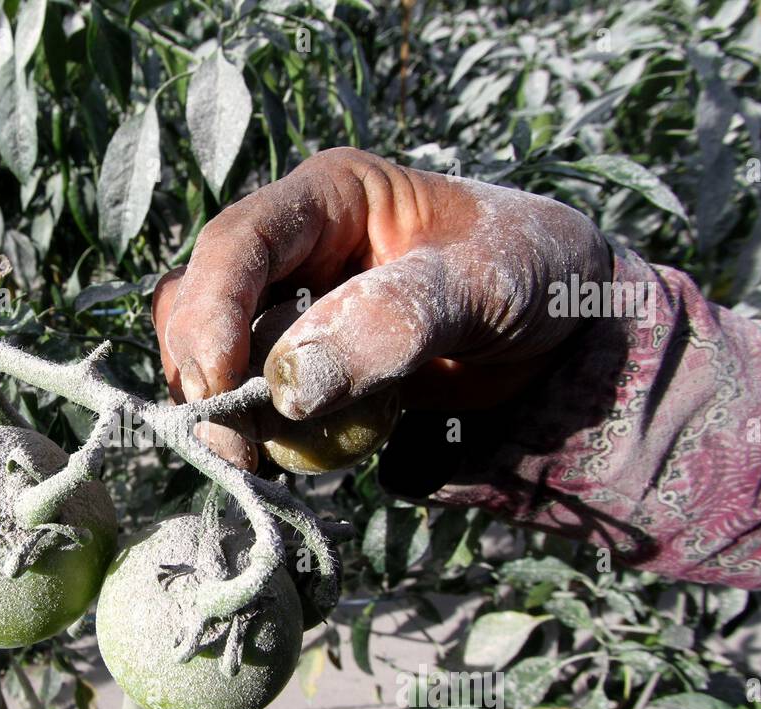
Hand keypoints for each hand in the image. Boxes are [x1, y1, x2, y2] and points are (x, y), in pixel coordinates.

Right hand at [151, 148, 612, 470]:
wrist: (564, 340)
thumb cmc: (535, 278)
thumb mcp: (483, 284)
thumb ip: (395, 322)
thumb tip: (289, 385)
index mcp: (331, 198)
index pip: (238, 241)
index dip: (212, 310)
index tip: (220, 383)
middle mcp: (293, 249)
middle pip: (196, 300)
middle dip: (204, 373)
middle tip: (238, 450)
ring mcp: (288, 312)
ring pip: (206, 354)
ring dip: (221, 409)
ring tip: (264, 457)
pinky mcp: (297, 369)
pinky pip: (246, 400)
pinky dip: (256, 434)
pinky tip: (294, 456)